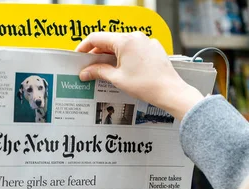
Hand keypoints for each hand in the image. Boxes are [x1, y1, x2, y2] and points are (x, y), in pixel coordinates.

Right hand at [76, 32, 203, 120]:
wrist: (170, 91)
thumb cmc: (145, 85)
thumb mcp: (117, 79)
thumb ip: (99, 72)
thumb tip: (85, 72)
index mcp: (124, 40)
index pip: (96, 38)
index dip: (84, 47)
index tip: (79, 56)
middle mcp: (135, 36)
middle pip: (110, 41)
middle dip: (98, 54)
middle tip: (90, 67)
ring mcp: (146, 41)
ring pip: (122, 46)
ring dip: (112, 56)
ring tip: (106, 71)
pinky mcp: (153, 48)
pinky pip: (135, 50)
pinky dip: (126, 57)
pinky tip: (124, 71)